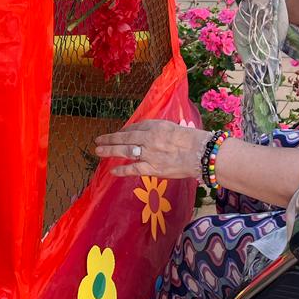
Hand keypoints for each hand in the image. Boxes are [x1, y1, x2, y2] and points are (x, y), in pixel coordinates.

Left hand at [95, 119, 209, 177]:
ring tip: (99, 151)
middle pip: (125, 137)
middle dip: (110, 139)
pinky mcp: (152, 168)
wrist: (200, 153)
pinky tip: (112, 171)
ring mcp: (150, 154)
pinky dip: (122, 170)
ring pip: (125, 151)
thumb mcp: (173, 127)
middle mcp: (150, 138)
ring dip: (110, 151)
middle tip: (98, 140)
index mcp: (155, 126)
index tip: (117, 134)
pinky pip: (133, 169)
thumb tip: (144, 132)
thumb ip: (157, 129)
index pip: (135, 127)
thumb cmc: (190, 139)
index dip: (123, 131)